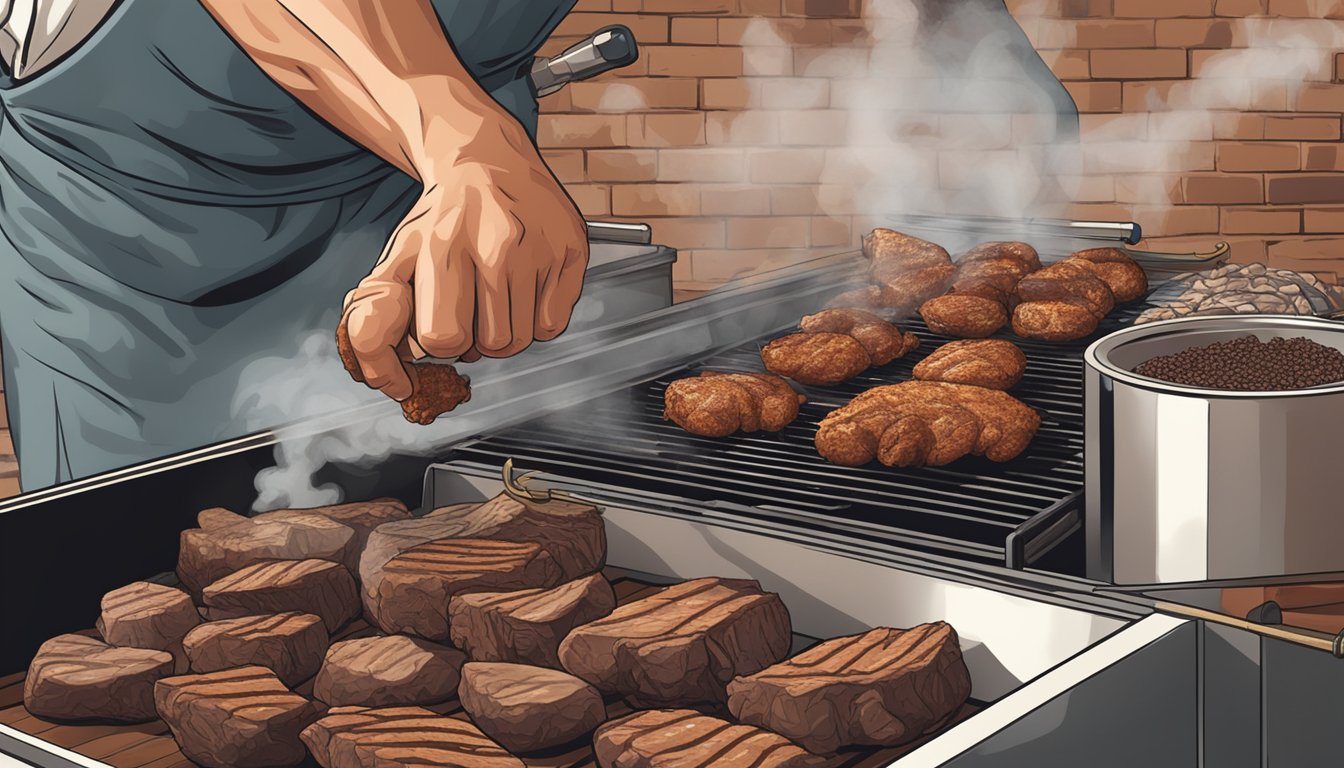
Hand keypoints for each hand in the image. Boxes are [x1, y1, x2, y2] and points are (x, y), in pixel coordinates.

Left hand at [340, 119, 587, 400]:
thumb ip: (376, 321)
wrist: (486, 160)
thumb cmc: (441, 218)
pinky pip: (553, 325)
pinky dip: (537, 319)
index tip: (441, 318)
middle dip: (477, 337)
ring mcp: (541, 247)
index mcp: (445, 246)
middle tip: (472, 302)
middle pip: (491, 346)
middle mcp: (497, 244)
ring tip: (496, 293)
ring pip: (524, 341)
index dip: (440, 339)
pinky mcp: (572, 250)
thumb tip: (392, 383)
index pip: (444, 339)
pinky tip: (524, 286)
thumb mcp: (398, 258)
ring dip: (507, 330)